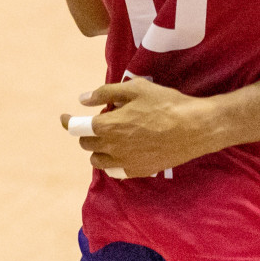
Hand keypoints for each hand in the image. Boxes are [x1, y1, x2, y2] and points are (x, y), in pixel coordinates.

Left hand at [60, 81, 223, 177]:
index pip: (76, 128)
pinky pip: (114, 171)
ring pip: (98, 160)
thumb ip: (105, 93)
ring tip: (110, 138)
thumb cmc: (165, 103)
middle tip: (100, 121)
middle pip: (86, 144)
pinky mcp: (138, 171)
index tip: (65, 117)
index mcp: (107, 126)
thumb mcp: (136, 89)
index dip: (67, 121)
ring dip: (98, 149)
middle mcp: (111, 148)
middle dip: (87, 132)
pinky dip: (112, 162)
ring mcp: (124, 163)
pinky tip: (121, 152)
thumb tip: (83, 100)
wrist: (194, 128)